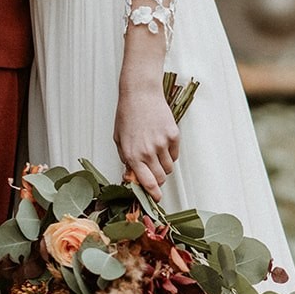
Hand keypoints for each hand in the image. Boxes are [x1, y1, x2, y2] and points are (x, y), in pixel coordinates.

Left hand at [114, 81, 178, 199]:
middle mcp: (148, 152)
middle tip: (155, 175)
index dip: (153, 194)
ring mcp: (162, 143)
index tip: (156, 198)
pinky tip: (162, 143)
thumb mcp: (119, 140)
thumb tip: (132, 176)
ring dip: (163, 167)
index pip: (147, 183)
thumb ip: (126, 160)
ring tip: (156, 154)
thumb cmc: (127, 115)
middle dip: (158, 180)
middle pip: (160, 178)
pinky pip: (175, 154)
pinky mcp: (173, 135)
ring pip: (169, 168)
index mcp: (133, 155)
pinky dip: (170, 153)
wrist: (140, 94)